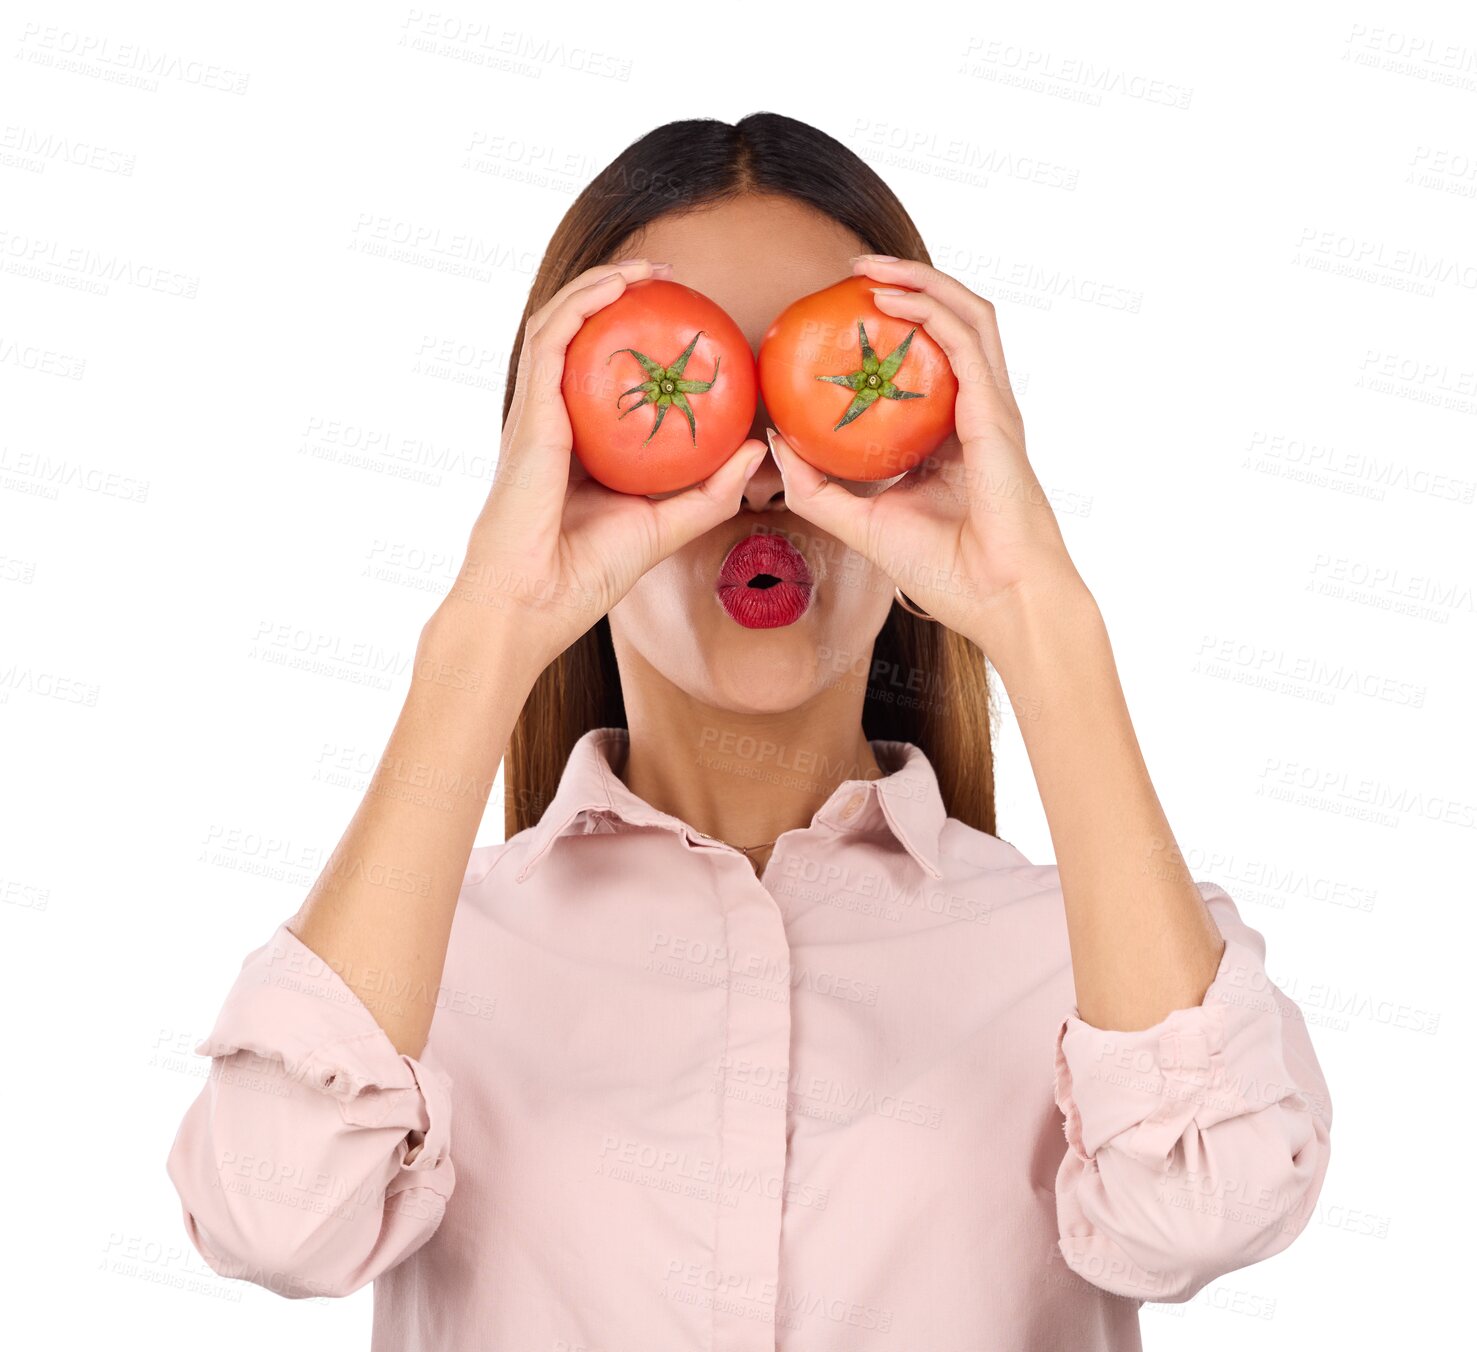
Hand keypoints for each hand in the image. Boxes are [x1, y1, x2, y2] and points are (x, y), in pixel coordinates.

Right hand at [438, 258, 765, 664]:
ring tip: (647, 269)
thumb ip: (711, 492)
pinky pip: (551, 340)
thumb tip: (756, 452)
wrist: (533, 604)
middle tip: (669, 279)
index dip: (636, 338)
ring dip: (602, 284)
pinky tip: (617, 286)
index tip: (686, 321)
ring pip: (560, 323)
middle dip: (619, 294)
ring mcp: (536, 413)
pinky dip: (581, 303)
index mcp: (580, 444)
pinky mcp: (529, 414)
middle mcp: (554, 420)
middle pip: (579, 337)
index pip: (603, 374)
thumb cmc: (587, 575)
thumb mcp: (665, 527)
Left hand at [767, 255, 1089, 658]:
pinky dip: (931, 311)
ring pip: (968, 315)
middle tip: (853, 270)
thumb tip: (774, 447)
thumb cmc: (946, 572)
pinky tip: (892, 300)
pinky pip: (966, 344)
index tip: (843, 313)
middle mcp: (977, 412)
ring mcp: (992, 410)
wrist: (998, 601)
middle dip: (907, 282)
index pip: (929, 362)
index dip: (893, 328)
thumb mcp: (862, 524)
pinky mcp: (996, 415)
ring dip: (921, 280)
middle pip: (952, 323)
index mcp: (952, 435)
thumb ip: (818, 489)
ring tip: (870, 268)